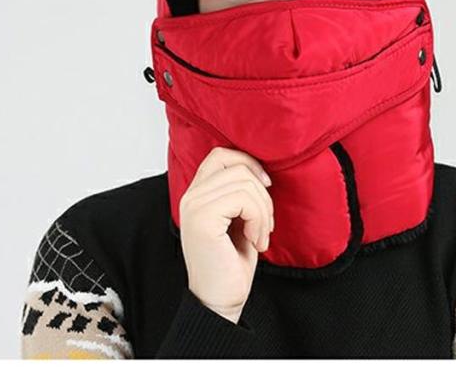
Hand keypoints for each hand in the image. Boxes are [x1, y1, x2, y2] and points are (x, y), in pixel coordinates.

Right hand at [179, 146, 273, 323]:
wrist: (220, 301)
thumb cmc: (231, 263)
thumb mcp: (237, 218)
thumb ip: (239, 191)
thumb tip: (260, 170)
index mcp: (197, 193)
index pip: (221, 154)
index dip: (249, 163)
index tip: (265, 187)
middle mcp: (190, 196)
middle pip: (238, 166)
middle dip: (262, 194)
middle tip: (265, 224)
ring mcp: (194, 206)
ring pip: (244, 182)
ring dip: (263, 211)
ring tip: (260, 235)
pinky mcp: (202, 219)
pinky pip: (243, 199)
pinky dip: (259, 219)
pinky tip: (255, 241)